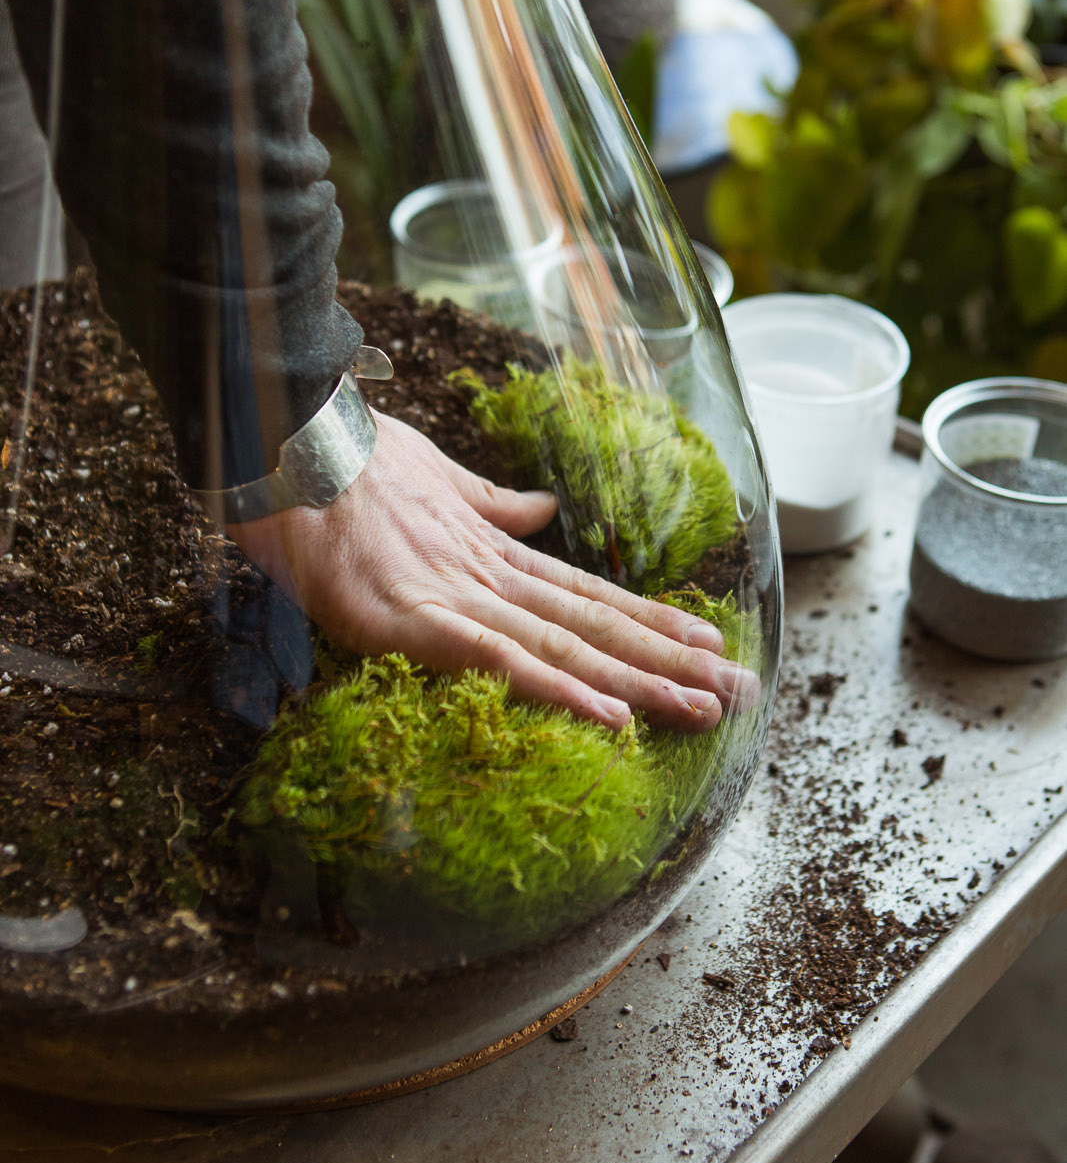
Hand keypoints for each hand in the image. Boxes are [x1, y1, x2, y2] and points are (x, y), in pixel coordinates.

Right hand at [228, 412, 760, 730]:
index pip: (591, 594)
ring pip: (568, 647)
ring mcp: (458, 597)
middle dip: (673, 663)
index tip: (710, 641)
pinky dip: (557, 689)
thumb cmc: (353, 460)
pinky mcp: (415, 620)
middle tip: (743, 693)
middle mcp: (493, 577)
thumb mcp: (437, 479)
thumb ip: (492, 503)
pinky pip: (498, 662)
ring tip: (704, 708)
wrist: (292, 444)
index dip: (652, 620)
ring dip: (640, 682)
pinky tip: (609, 717)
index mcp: (495, 550)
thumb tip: (541, 509)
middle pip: (598, 626)